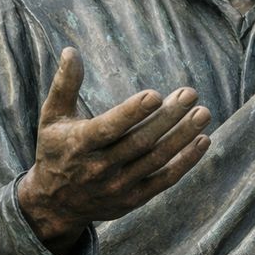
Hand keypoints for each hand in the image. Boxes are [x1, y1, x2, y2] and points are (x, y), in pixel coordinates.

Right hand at [18, 47, 211, 253]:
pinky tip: (202, 140)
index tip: (156, 94)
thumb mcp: (52, 117)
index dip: (132, 113)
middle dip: (167, 118)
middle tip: (190, 94)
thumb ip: (64, 85)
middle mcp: (99, 168)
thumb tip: (71, 50)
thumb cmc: (56, 150)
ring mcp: (118, 186)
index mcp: (79, 145)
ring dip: (182, 137)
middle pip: (140, 142)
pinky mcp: (133, 199)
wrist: (56, 204)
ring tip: (202, 113)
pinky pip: (164, 180)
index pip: (109, 128)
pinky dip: (185, 162)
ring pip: (156, 160)